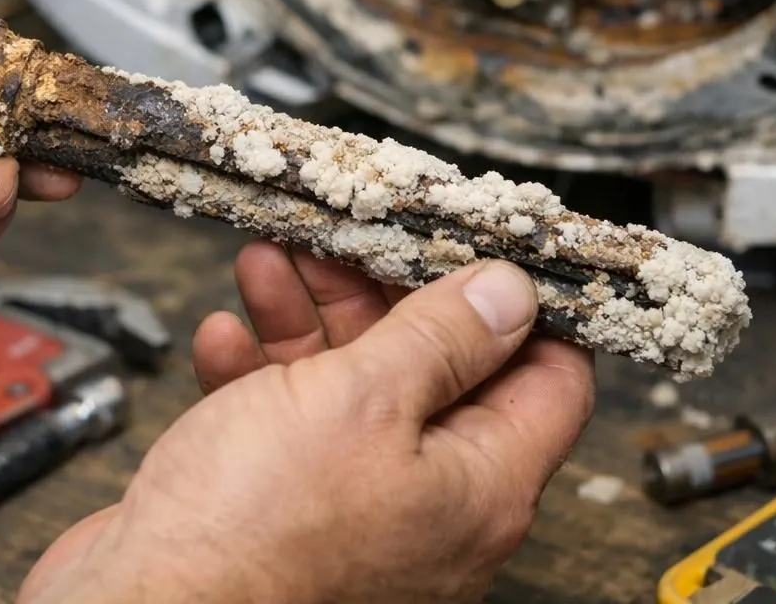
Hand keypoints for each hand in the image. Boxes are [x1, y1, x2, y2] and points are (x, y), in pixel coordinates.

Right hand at [20, 243, 595, 603]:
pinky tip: (226, 339)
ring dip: (308, 319)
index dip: (523, 306)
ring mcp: (355, 510)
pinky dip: (260, 376)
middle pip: (437, 370)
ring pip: (353, 389)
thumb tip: (513, 294)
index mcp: (480, 487)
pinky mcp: (285, 512)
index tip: (479, 245)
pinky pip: (290, 428)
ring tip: (269, 262)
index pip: (549, 380)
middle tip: (343, 238)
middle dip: (382, 292)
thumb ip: (442, 339)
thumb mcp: (361, 399)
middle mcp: (429, 506)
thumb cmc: (250, 537)